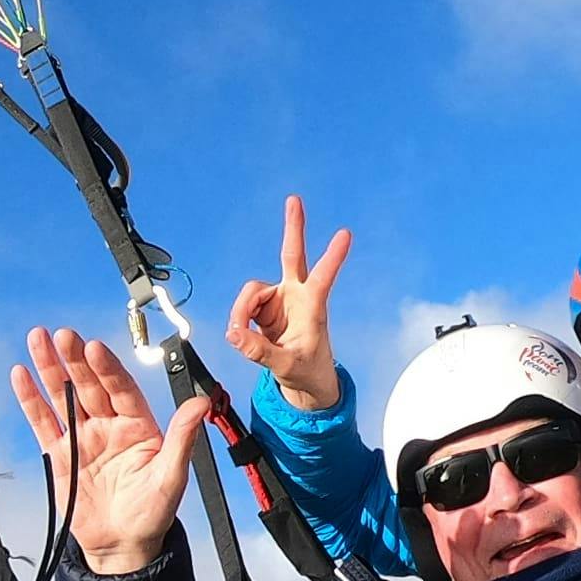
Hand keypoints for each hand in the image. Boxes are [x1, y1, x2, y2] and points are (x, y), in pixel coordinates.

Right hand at [7, 328, 222, 575]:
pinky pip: (44, 422)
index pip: (121, 388)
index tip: (94, 348)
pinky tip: (21, 375)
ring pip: (63, 396)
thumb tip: (200, 404)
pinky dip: (31, 399)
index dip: (107, 368)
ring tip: (38, 339)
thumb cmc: (152, 512)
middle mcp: (109, 424)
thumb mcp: (171, 476)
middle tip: (62, 335)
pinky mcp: (60, 453)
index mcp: (138, 425)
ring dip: (50, 368)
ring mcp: (82, 437)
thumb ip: (182, 438)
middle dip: (75, 359)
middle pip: (88, 385)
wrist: (122, 545)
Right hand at [222, 194, 351, 413]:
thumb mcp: (286, 366)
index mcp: (312, 307)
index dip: (333, 257)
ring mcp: (278, 300)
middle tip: (294, 200)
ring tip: (239, 334)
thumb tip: (234, 335)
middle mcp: (295, 296)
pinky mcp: (263, 308)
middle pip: (292, 254)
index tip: (346, 234)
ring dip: (241, 311)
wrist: (303, 381)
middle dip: (293, 227)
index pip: (323, 278)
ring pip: (250, 291)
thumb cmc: (306, 370)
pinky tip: (241, 335)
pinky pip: (242, 307)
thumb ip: (259, 352)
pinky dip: (238, 321)